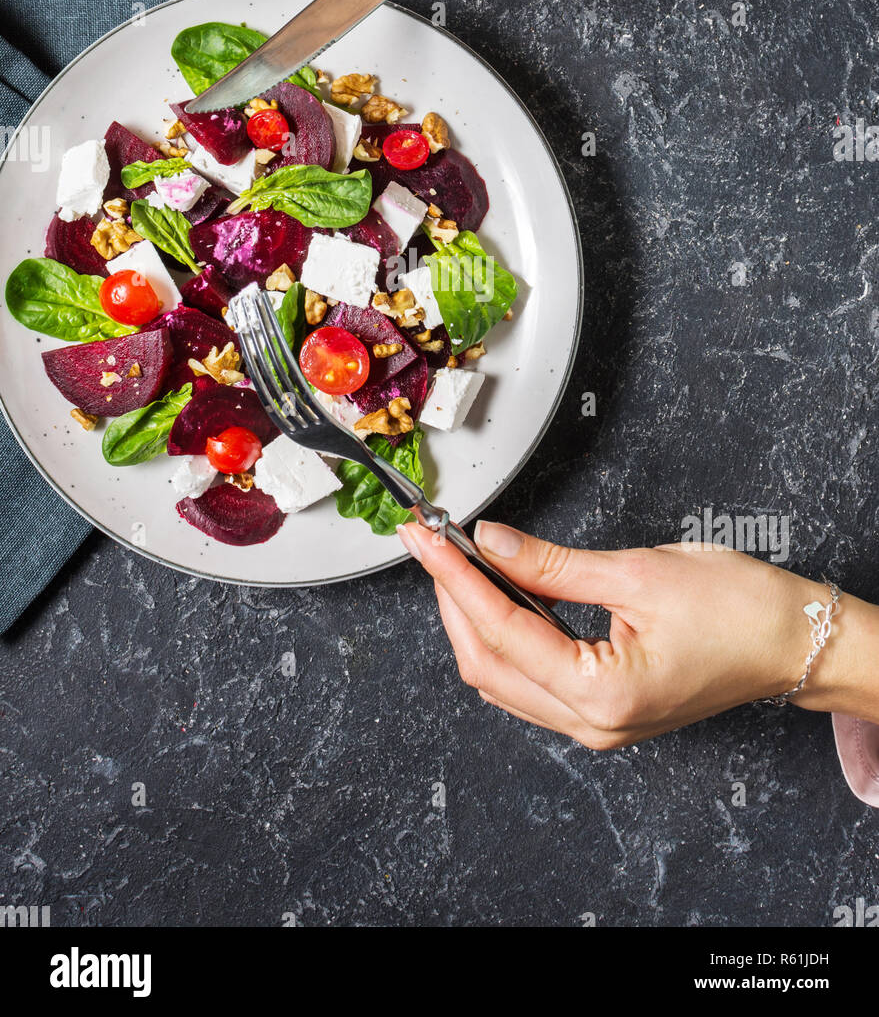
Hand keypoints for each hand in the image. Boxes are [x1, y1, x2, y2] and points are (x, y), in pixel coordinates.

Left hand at [396, 520, 872, 746]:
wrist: (794, 642)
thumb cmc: (740, 611)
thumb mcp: (638, 572)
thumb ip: (552, 565)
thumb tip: (492, 544)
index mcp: (601, 696)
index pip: (499, 630)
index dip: (454, 577)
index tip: (426, 538)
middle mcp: (592, 725)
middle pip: (487, 662)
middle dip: (452, 598)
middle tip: (431, 543)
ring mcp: (595, 725)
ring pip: (502, 676)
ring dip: (472, 618)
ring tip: (454, 562)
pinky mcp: (602, 711)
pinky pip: (531, 678)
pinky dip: (505, 635)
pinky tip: (497, 594)